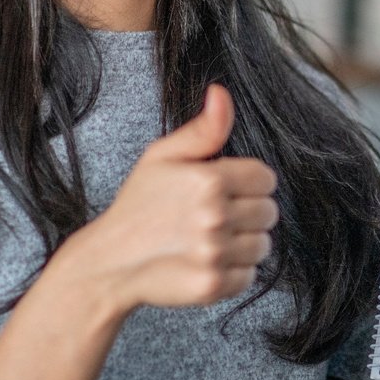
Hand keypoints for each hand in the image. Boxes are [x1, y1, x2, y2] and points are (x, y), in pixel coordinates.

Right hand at [54, 84, 278, 316]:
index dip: (249, 183)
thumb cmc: (138, 205)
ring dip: (243, 243)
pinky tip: (208, 261)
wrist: (110, 262)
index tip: (228, 190)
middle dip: (248, 212)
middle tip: (215, 216)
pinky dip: (234, 272)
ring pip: (262, 246)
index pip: (266, 179)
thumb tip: (222, 94)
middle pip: (269, 212)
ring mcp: (214, 253)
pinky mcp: (213, 285)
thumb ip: (203, 129)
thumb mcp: (163, 156)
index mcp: (208, 180)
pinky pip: (249, 275)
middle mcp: (214, 217)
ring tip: (211, 239)